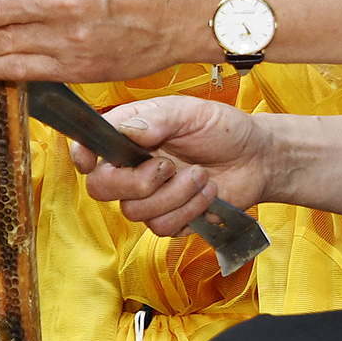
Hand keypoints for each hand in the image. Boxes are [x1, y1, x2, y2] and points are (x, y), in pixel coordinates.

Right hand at [72, 95, 277, 236]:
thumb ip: (157, 119)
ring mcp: (149, 196)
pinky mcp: (169, 219)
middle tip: (167, 167)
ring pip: (134, 211)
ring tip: (201, 176)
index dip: (82, 154)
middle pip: (101, 187)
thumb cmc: (224, 129)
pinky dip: (188, 211)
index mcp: (132, 134)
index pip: (91, 146)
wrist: (258, 160)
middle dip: (135, 182)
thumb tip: (127, 130)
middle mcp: (133, 166)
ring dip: (174, 196)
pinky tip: (207, 194)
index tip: (88, 161)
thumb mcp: (192, 113)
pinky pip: (161, 227)